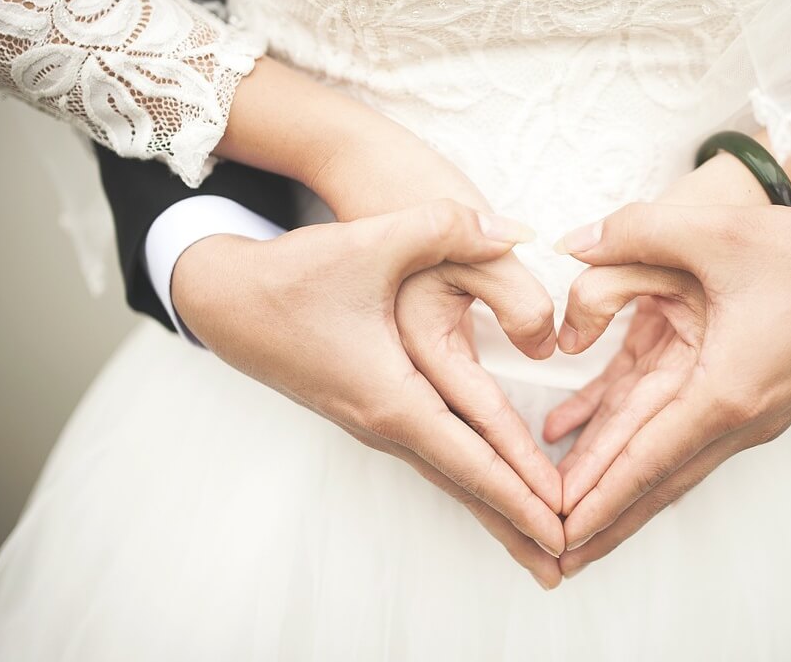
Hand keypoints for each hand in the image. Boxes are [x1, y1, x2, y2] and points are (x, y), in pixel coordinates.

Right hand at [173, 200, 565, 587]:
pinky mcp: (369, 410)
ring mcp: (373, 422)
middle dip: (516, 523)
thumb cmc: (293, 275)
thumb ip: (448, 228)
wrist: (224, 298)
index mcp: (391, 396)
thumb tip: (519, 232)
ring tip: (536, 540)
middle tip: (566, 562)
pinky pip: (433, 456)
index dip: (521, 491)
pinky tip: (490, 487)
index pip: (470, 459)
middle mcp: (383, 422)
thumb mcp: (372, 241)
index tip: (562, 526)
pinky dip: (469, 478)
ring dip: (494, 506)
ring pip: (448, 474)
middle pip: (464, 485)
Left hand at [550, 202, 790, 576]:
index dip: (598, 496)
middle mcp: (736, 419)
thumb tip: (571, 244)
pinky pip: (676, 432)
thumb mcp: (718, 230)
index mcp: (726, 391)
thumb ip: (637, 231)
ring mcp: (743, 417)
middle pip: (654, 482)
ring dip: (616, 492)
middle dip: (602, 520)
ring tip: (570, 524)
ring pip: (664, 464)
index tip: (559, 533)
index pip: (647, 460)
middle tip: (552, 556)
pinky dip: (633, 443)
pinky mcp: (742, 401)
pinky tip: (585, 434)